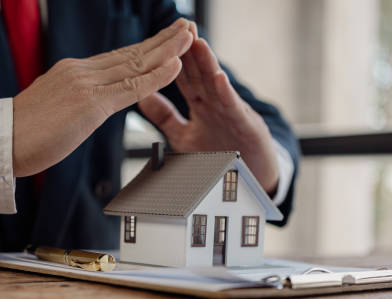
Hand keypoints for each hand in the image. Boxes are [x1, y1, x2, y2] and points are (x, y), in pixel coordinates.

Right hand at [12, 18, 193, 176]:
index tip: (167, 39)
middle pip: (132, 53)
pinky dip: (156, 75)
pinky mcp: (90, 104)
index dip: (147, 48)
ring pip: (135, 64)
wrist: (0, 142)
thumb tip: (92, 103)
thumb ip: (78, 99)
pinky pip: (130, 88)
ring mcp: (86, 84)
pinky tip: (175, 65)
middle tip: (187, 25)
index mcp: (75, 72)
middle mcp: (82, 71)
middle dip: (163, 40)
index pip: (120, 57)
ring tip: (190, 35)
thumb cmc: (25, 133)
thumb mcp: (56, 107)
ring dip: (168, 50)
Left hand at [137, 29, 278, 192]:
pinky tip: (219, 78)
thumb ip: (164, 117)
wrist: (248, 179)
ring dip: (208, 64)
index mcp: (201, 105)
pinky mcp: (248, 127)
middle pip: (201, 74)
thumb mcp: (184, 136)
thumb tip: (142, 96)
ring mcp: (233, 113)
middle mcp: (216, 104)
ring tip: (198, 42)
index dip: (172, 59)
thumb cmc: (219, 156)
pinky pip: (235, 109)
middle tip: (180, 27)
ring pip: (218, 85)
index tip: (159, 39)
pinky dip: (227, 94)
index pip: (184, 77)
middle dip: (191, 50)